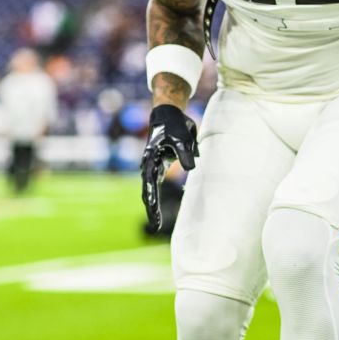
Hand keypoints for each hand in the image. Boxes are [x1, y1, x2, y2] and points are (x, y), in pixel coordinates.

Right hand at [140, 104, 197, 231]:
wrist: (168, 114)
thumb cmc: (174, 125)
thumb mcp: (182, 138)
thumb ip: (185, 153)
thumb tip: (190, 169)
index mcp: (151, 160)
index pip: (150, 187)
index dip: (153, 204)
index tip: (156, 219)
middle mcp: (149, 165)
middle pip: (148, 191)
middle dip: (151, 209)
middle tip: (156, 226)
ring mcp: (153, 165)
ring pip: (150, 189)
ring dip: (152, 204)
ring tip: (156, 221)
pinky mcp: (160, 164)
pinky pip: (156, 183)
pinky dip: (156, 195)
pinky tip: (157, 207)